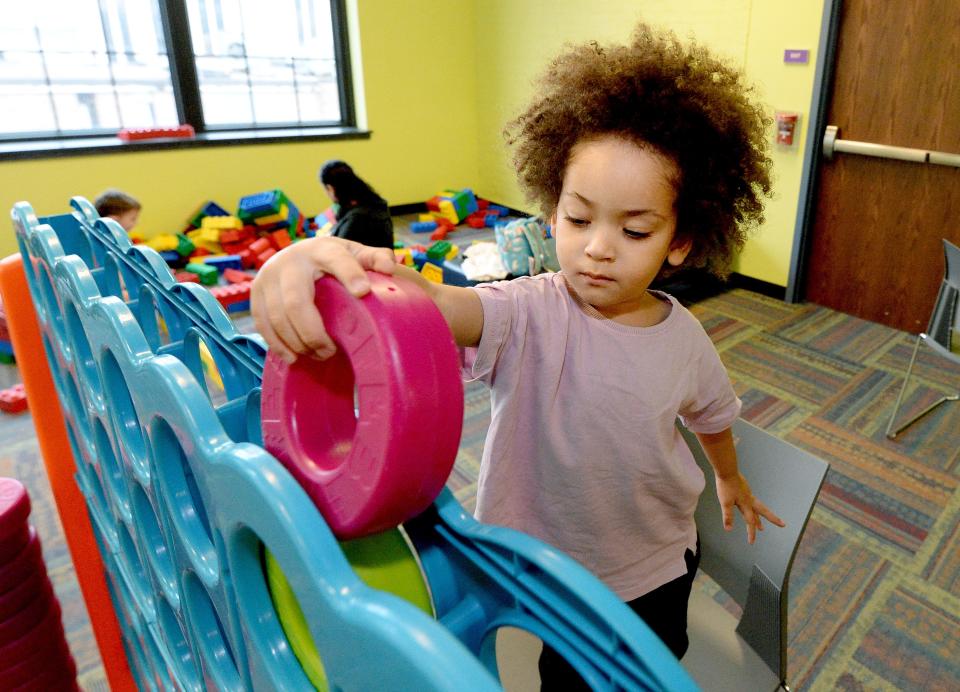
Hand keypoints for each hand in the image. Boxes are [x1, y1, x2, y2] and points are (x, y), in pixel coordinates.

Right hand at [251, 236, 395, 362]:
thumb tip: (389, 266)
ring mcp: (268, 277)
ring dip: (297, 343)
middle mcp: (290, 262)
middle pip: (297, 302)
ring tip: (317, 355)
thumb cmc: (332, 259)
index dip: (349, 275)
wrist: (298, 253)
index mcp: (321, 250)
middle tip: (331, 351)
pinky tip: (293, 357)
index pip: (336, 260)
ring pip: (277, 318)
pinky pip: (262, 324)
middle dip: (313, 333)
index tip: (362, 292)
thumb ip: (373, 258)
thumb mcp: (354, 253)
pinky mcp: (255, 294)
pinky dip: (277, 344)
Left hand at [715, 472, 784, 543]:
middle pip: (763, 512)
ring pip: (758, 508)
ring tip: (761, 527)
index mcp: (746, 504)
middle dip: (772, 519)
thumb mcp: (725, 502)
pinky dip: (755, 509)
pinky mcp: (745, 490)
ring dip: (761, 517)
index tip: (751, 542)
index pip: (750, 521)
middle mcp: (749, 500)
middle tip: (783, 525)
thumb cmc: (725, 486)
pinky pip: (752, 502)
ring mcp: (748, 494)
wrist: (726, 470)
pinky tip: (751, 509)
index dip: (751, 533)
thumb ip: (728, 516)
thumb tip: (728, 530)